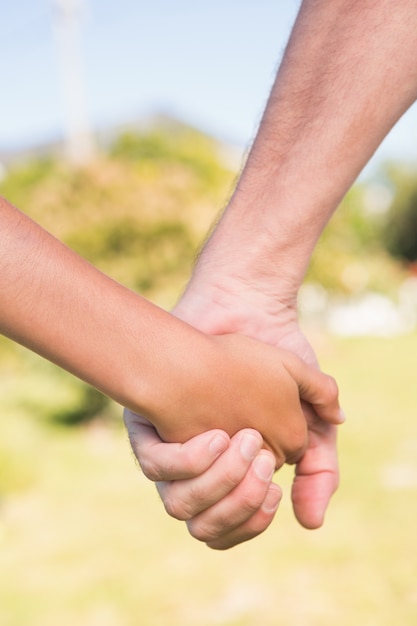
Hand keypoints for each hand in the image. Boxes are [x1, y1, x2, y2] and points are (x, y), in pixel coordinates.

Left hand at [125, 277, 341, 547]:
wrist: (248, 314)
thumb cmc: (277, 364)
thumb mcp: (310, 416)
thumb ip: (320, 465)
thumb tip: (309, 523)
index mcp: (228, 473)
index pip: (228, 531)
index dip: (252, 522)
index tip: (274, 490)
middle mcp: (194, 470)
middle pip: (203, 526)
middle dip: (238, 506)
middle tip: (263, 463)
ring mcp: (169, 448)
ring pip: (177, 505)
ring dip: (219, 484)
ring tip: (246, 443)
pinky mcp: (147, 422)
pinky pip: (156, 465)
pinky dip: (190, 461)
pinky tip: (217, 434)